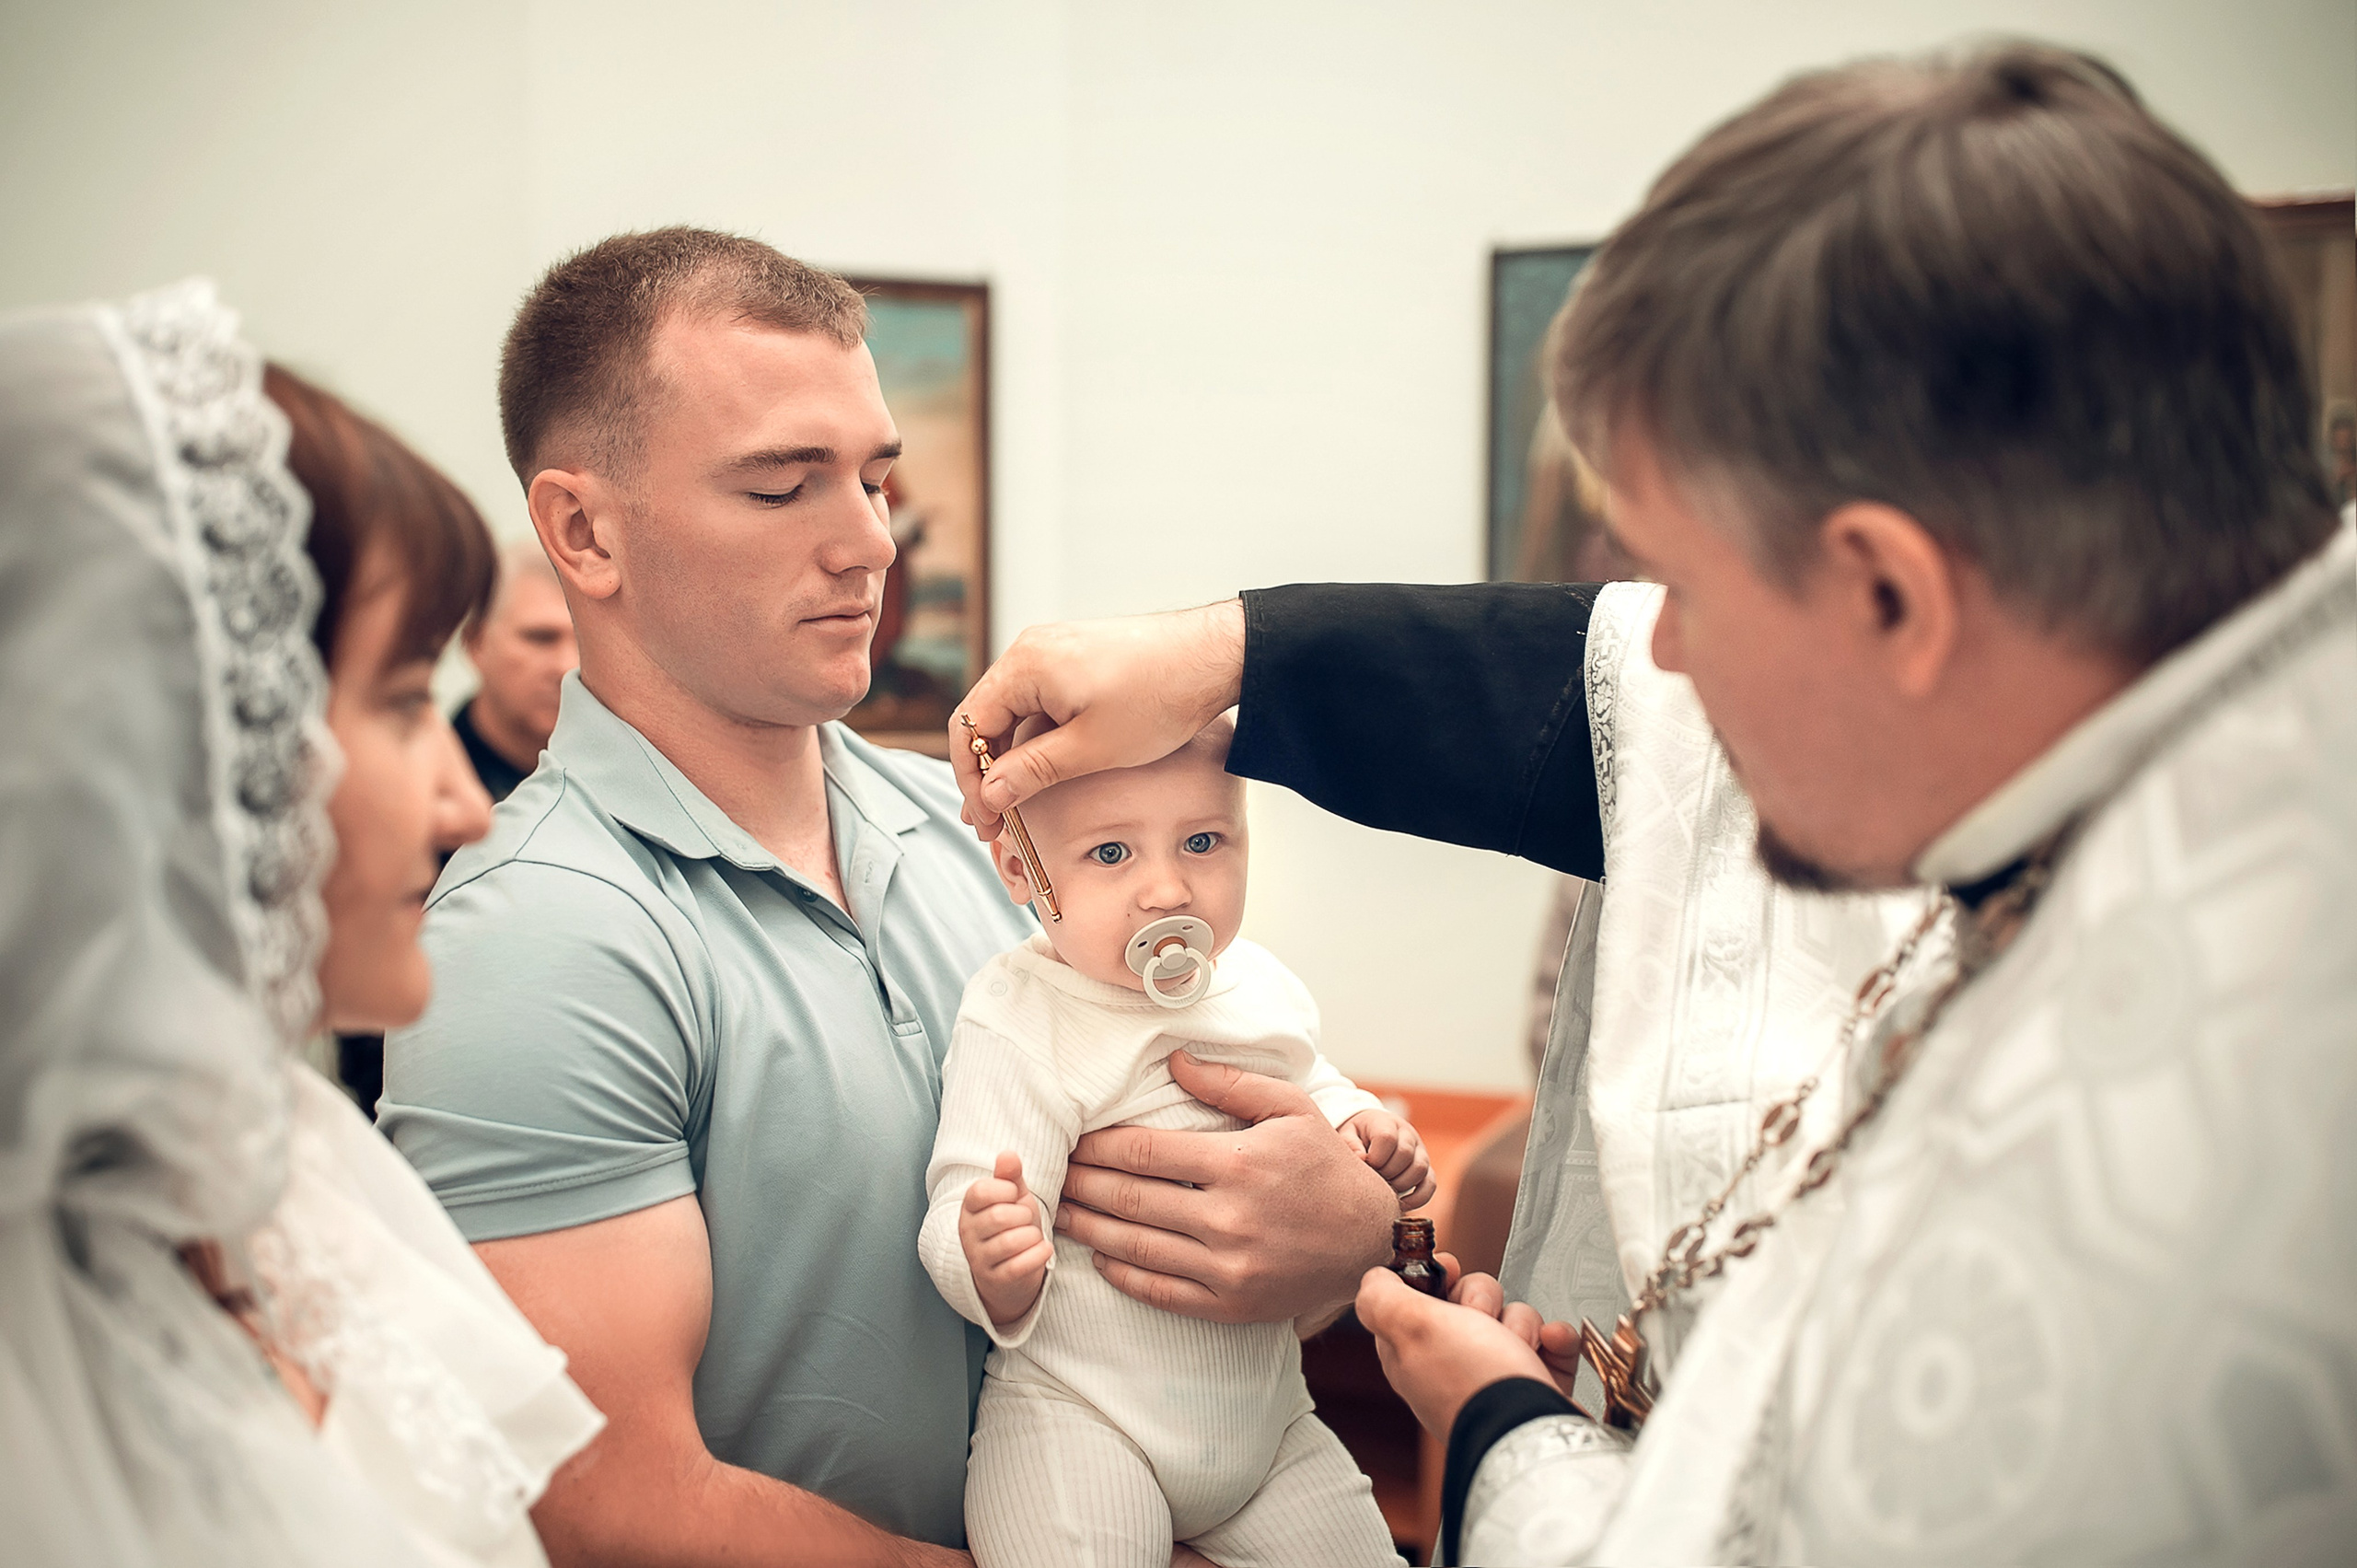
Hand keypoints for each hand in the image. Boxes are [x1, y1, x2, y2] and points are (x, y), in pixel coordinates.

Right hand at [950, 600, 1245, 835]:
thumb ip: (1033, 772)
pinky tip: (1047, 771)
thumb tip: (990, 795)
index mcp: (1025, 666)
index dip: (973, 781)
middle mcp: (1031, 650)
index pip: (970, 728)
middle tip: (996, 822)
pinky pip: (1041, 701)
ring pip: (1015, 713)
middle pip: (987, 719)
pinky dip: (1038, 738)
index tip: (985, 820)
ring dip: (1014, 758)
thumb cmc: (1160, 697)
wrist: (1217, 657)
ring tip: (1020, 803)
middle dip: (989, 773)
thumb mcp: (1092, 749)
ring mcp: (1054, 651)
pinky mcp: (1077, 659)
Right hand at [959, 1152, 1052, 1326]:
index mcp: (969, 1208)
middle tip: (1025, 1221)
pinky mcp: (995, 1280)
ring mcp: (978, 1259)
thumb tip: (1008, 1153)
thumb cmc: (1013, 1229)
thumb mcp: (1014, 1199)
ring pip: (1010, 1242)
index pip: (980, 1191)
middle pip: (999, 1216)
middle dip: (1023, 1216)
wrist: (1012, 1275)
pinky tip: (1042, 1251)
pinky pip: (1019, 1265)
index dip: (1006, 1190)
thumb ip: (1010, 1177)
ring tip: (1032, 1237)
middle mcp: (968, 1233)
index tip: (1014, 1198)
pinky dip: (1038, 1255)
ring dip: (1032, 1237)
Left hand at [1055, 1051, 1397, 1323]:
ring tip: (1059, 1212)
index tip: (1075, 1139)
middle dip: (1083, 1183)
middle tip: (1053, 1174)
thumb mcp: (1292, 1109)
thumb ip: (1231, 1084)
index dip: (1100, 1145)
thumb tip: (1174, 1061)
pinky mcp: (1230, 1303)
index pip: (1145, 1151)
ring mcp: (1228, 1267)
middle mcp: (1229, 1217)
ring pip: (1137, 1246)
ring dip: (1089, 1227)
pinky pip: (1161, 1291)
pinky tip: (1100, 1257)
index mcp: (1239, 1163)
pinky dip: (1122, 1275)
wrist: (1370, 1240)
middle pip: (1131, 1198)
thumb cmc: (1327, 1166)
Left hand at [1341, 1109, 1435, 1209]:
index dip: (1375, 1156)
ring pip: (1420, 1169)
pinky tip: (1401, 1203)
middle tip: (1373, 1178)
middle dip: (1387, 1171)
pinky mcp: (1427, 1169)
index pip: (1387, 1138)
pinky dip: (1418, 1198)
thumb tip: (1361, 1158)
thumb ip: (1351, 1144)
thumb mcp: (1348, 1133)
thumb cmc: (1358, 1136)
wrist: (1373, 1132)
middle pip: (1405, 1154)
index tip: (1366, 1164)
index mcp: (1386, 1123)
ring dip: (1401, 1184)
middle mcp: (1408, 1135)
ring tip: (1385, 1188)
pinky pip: (1430, 1184)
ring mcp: (1420, 1151)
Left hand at [1356, 1262, 1563, 1438]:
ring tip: (1518, 1346)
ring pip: (1511, 1316)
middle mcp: (1453, 1365)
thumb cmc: (1473, 1382)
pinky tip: (1548, 1346)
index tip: (1448, 1269)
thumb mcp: (1411, 1327)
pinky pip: (1550, 1341)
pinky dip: (1555, 1340)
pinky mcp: (1535, 1384)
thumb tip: (1375, 1280)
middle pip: (1469, 1300)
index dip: (1434, 1277)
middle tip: (1482, 1319)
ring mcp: (1497, 1376)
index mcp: (1413, 1353)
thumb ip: (1380, 1299)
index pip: (1417, 1300)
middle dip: (1483, 1298)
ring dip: (1521, 1322)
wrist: (1531, 1434)